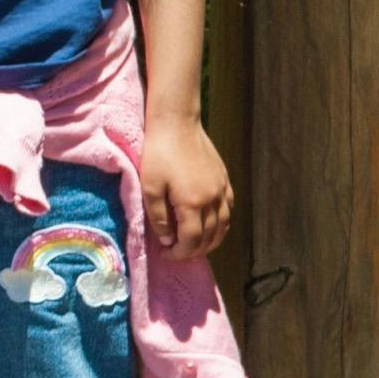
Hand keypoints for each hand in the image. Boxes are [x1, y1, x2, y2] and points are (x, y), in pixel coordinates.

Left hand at [139, 110, 232, 258]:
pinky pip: (229, 209)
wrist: (176, 123)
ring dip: (211, 241)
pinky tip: (211, 226)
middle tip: (178, 254)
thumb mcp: (149, 187)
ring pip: (224, 226)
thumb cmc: (158, 154)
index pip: (191, 240)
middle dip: (194, 251)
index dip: (179, 253)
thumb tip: (168, 240)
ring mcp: (222, 188)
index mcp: (193, 203)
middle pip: (210, 237)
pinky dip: (222, 224)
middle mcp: (212, 199)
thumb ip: (158, 217)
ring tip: (195, 247)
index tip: (166, 254)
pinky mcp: (224, 179)